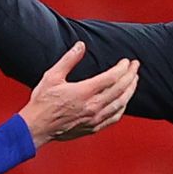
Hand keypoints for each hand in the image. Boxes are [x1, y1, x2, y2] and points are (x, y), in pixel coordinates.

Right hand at [18, 42, 139, 148]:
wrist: (36, 127)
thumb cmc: (42, 102)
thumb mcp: (52, 76)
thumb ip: (69, 60)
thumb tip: (80, 46)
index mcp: (84, 92)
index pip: (111, 78)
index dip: (122, 68)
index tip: (127, 61)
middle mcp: (92, 106)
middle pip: (120, 89)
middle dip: (131, 76)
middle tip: (135, 66)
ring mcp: (94, 119)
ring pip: (121, 104)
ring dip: (130, 90)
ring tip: (134, 80)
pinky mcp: (93, 128)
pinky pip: (114, 117)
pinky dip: (123, 107)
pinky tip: (124, 101)